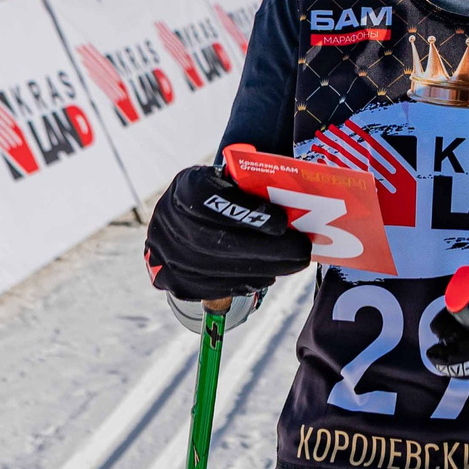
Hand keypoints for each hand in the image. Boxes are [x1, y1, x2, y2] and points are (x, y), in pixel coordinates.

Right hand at [142, 160, 312, 300]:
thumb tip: (297, 205)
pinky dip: (245, 283)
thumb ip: (255, 188)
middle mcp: (168, 221)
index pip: (213, 200)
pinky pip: (212, 288)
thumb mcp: (232, 180)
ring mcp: (166, 255)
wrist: (182, 218)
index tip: (282, 222)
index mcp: (185, 187)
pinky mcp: (172, 281)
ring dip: (263, 269)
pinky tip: (268, 275)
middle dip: (267, 249)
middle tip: (302, 251)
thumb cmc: (221, 194)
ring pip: (218, 270)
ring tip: (293, 264)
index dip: (247, 214)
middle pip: (219, 243)